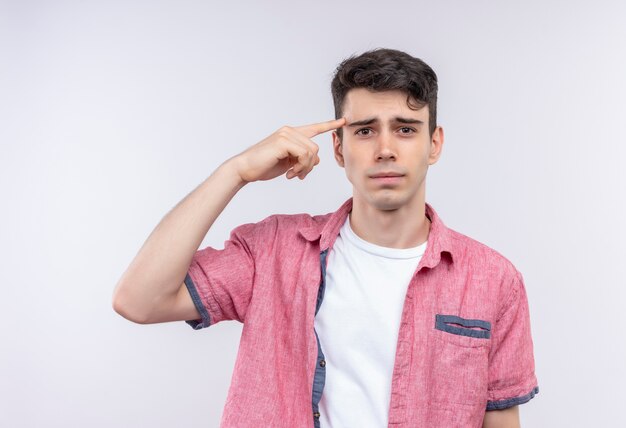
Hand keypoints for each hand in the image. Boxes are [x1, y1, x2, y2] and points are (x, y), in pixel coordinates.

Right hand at [231, 117, 345, 182]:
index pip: (314, 128)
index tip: (343, 121)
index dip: (330, 125)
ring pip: (311, 152)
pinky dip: (300, 167)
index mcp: (291, 134)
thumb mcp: (289, 163)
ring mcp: (286, 134)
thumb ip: (303, 159)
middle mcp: (290, 131)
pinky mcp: (283, 141)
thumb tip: (317, 160)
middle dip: (310, 166)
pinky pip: (304, 155)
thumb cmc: (264, 166)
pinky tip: (289, 173)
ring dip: (305, 168)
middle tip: (298, 175)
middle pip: (316, 148)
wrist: (245, 169)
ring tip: (293, 175)